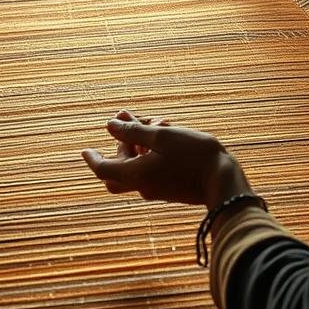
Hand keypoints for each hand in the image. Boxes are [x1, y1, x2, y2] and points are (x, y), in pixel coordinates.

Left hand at [81, 110, 251, 208]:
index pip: (103, 170)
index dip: (93, 159)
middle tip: (126, 120)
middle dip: (122, 143)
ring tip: (157, 120)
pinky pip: (154, 168)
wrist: (224, 182)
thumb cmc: (193, 156)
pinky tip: (168, 132)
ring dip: (142, 142)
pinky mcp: (172, 187)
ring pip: (139, 164)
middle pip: (120, 168)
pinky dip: (154, 151)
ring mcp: (159, 189)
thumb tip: (109, 126)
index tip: (85, 150)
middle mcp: (144, 185)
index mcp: (136, 175)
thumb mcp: (161, 137)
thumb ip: (133, 132)